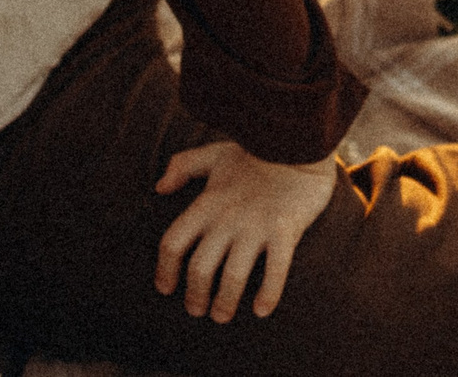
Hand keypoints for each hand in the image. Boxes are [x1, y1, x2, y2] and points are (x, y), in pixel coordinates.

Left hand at [153, 140, 339, 322]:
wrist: (298, 141)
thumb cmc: (255, 152)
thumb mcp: (214, 154)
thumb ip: (183, 166)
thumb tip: (159, 187)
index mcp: (207, 203)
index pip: (173, 242)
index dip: (165, 269)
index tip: (165, 288)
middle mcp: (227, 218)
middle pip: (200, 268)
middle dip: (195, 295)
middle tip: (197, 311)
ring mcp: (257, 226)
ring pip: (233, 276)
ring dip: (225, 302)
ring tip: (222, 316)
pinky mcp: (286, 230)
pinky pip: (276, 270)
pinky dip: (268, 294)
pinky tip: (261, 311)